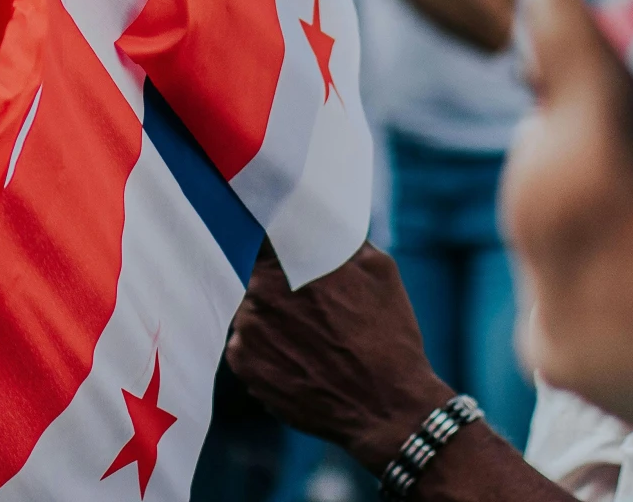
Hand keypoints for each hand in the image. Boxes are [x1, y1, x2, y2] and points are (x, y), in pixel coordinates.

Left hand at [228, 245, 451, 467]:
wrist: (387, 408)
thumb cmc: (388, 337)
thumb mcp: (379, 269)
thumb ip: (340, 241)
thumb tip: (322, 224)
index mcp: (287, 261)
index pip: (265, 239)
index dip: (276, 247)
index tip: (286, 253)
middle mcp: (258, 291)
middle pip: (258, 278)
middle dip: (279, 287)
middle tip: (311, 309)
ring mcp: (247, 329)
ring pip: (253, 312)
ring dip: (273, 320)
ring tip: (309, 340)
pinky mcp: (244, 364)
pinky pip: (247, 345)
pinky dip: (268, 350)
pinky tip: (299, 360)